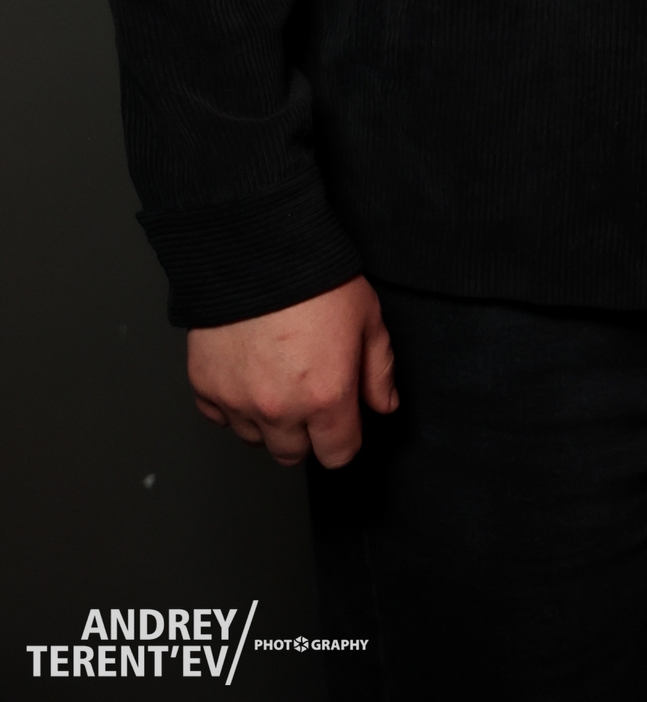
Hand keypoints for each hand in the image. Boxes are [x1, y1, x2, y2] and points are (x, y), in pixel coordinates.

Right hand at [186, 274, 397, 468]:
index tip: (343, 420)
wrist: (256, 248)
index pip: (338, 455)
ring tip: (276, 376)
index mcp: (326, 397)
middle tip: (308, 394)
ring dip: (267, 420)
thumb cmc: (315, 278)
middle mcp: (279, 409)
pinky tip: (246, 372)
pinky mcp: (205, 387)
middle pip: (293, 455)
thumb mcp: (368, 317)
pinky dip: (232, 403)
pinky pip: (219, 416)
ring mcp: (237, 401)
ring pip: (255, 439)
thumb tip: (384, 405)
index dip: (344, 438)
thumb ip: (379, 370)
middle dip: (306, 434)